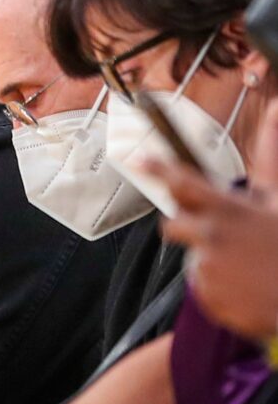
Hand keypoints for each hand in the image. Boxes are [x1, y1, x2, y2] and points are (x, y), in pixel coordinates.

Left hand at [143, 157, 277, 337]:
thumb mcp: (277, 199)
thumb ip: (268, 156)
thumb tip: (275, 110)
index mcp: (229, 209)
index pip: (184, 182)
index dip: (159, 169)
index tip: (139, 160)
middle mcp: (212, 235)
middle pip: (171, 225)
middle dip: (185, 228)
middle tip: (217, 235)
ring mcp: (208, 267)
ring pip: (191, 257)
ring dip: (211, 260)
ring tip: (245, 266)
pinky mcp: (207, 294)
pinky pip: (201, 286)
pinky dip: (218, 286)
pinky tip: (244, 286)